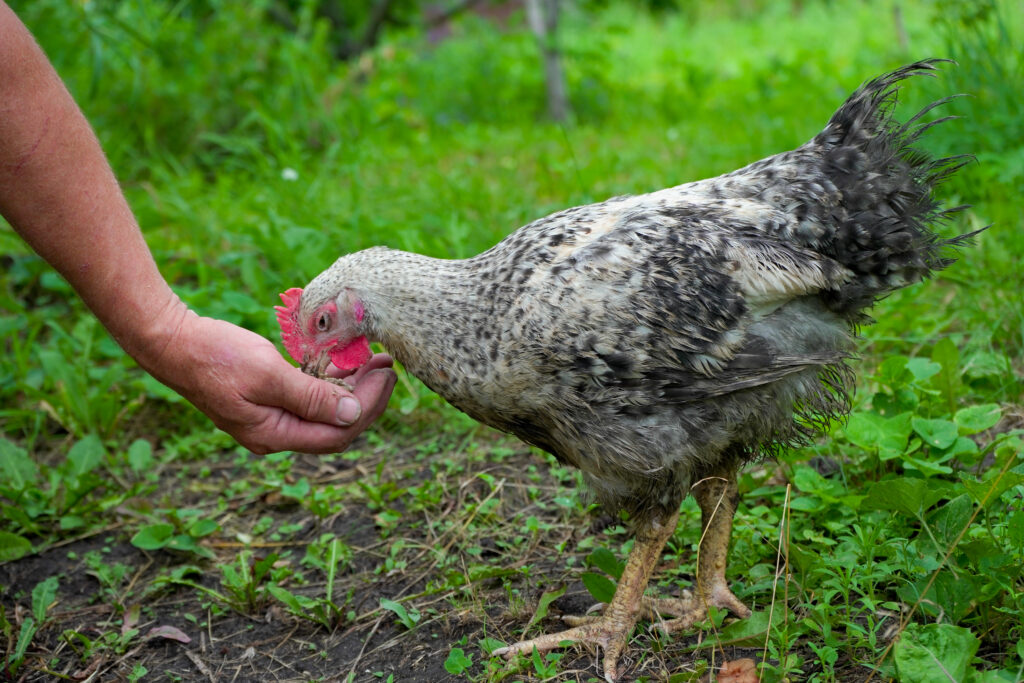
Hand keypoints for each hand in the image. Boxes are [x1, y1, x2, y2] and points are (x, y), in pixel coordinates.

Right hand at [146, 309, 395, 453]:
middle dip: (367, 398)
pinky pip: (308, 398)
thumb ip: (311, 397)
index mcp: (274, 435)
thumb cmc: (214, 356)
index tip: (386, 375)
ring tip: (373, 360)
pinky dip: (329, 382)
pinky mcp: (267, 400)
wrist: (170, 342)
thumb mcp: (267, 374)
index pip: (338, 434)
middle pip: (335, 427)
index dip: (368, 407)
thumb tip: (353, 414)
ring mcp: (270, 418)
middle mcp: (275, 434)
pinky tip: (343, 362)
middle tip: (387, 365)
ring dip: (351, 388)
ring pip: (324, 411)